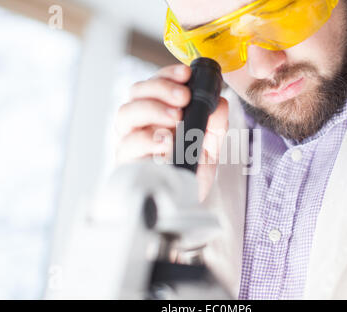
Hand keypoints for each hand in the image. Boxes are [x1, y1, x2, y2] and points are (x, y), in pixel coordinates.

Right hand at [115, 64, 228, 201]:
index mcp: (157, 113)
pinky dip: (147, 139)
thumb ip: (216, 123)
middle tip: (184, 98)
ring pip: (126, 114)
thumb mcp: (211, 144)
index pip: (154, 84)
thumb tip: (220, 103)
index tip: (186, 74)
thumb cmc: (193, 170)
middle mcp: (140, 124)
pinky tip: (165, 142)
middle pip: (135, 93)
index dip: (167, 75)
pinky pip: (128, 145)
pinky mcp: (127, 163)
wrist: (186, 202)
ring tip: (176, 118)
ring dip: (152, 110)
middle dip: (160, 89)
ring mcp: (131, 142)